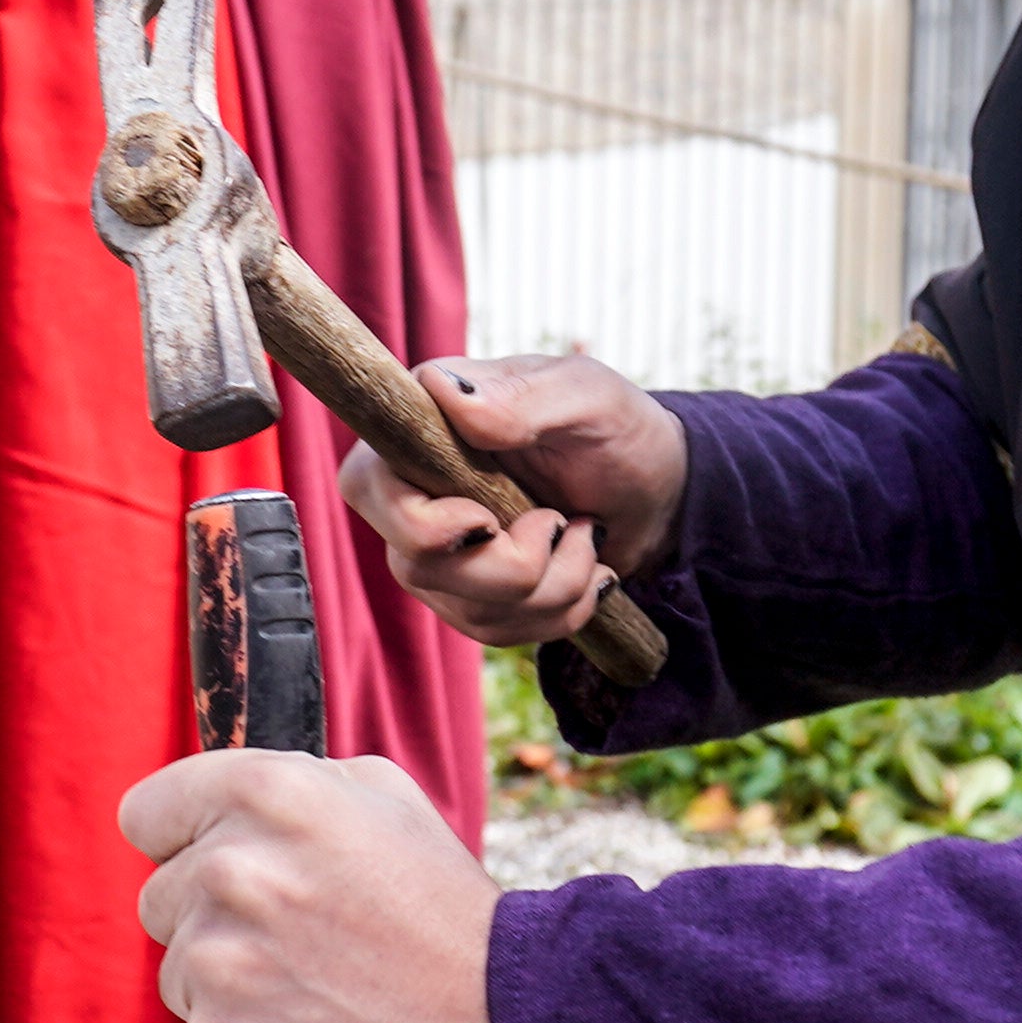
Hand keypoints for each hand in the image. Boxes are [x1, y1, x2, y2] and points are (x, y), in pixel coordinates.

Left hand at [117, 750, 512, 1022]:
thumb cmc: (446, 911)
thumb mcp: (384, 800)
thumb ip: (286, 785)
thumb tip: (213, 803)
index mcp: (266, 796)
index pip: (146, 812)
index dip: (182, 838)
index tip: (216, 860)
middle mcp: (232, 871)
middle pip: (158, 898)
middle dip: (213, 915)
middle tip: (300, 935)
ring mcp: (223, 963)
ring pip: (180, 971)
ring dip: (231, 981)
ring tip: (318, 985)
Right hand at [344, 351, 686, 650]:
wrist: (654, 487)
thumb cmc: (612, 426)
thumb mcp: (584, 396)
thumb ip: (519, 397)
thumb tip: (446, 391)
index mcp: (421, 428)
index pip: (367, 486)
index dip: (420, 523)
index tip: (486, 521)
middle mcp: (413, 493)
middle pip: (416, 565)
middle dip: (512, 567)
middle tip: (564, 523)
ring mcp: (438, 552)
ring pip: (467, 610)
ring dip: (553, 588)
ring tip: (589, 537)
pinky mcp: (469, 595)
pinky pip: (496, 631)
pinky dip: (559, 612)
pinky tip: (587, 572)